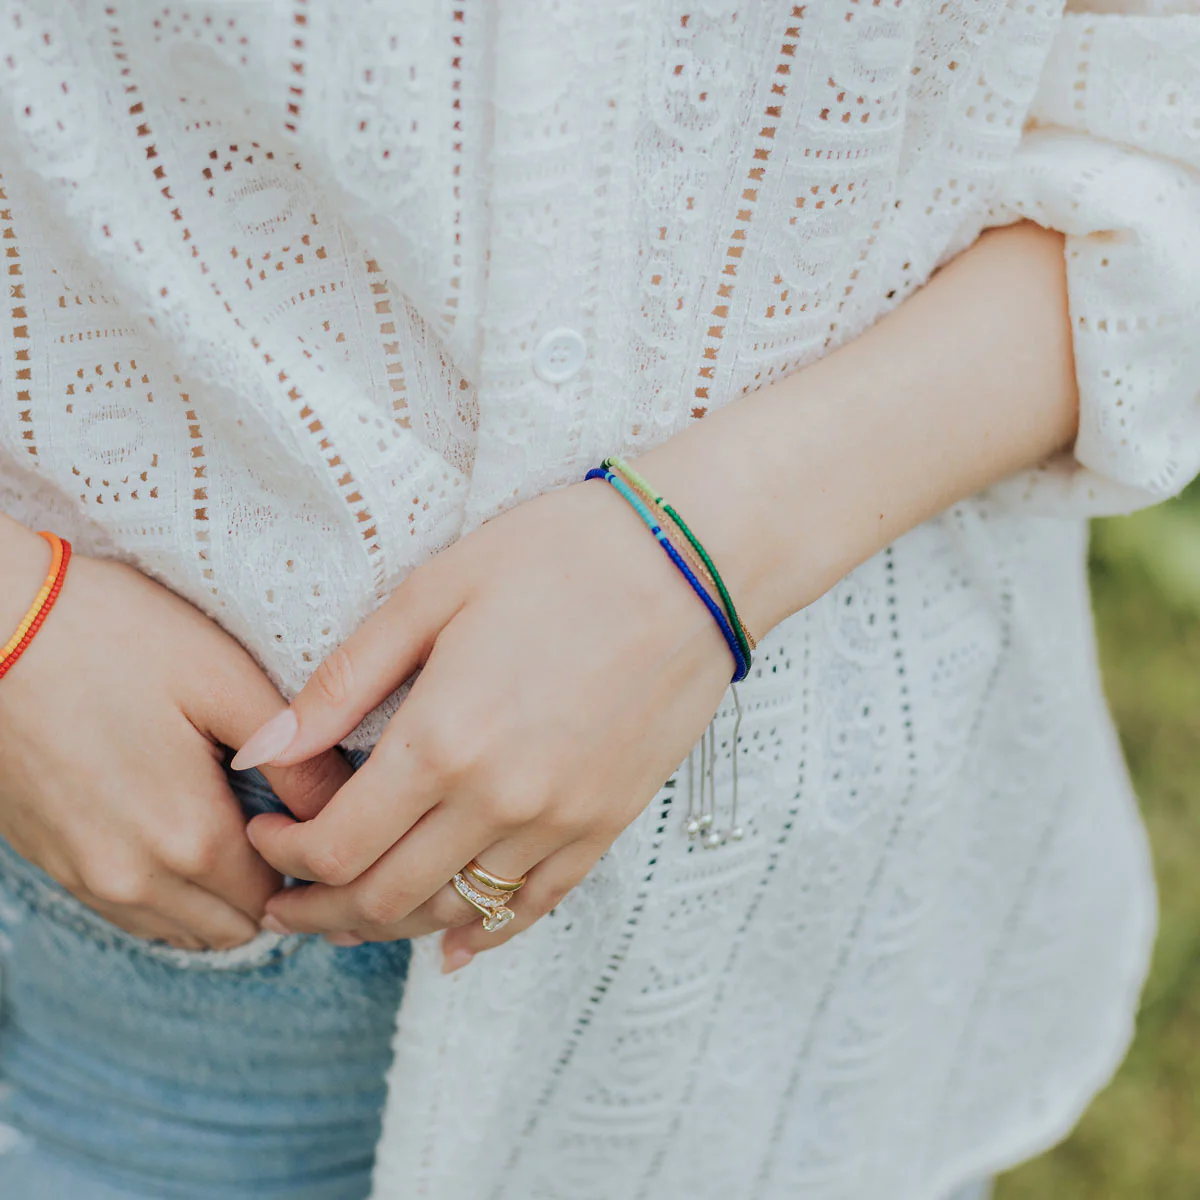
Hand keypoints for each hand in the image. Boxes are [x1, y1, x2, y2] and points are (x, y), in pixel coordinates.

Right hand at [0, 530, 351, 949]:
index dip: (306, 858)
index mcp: (188, 838)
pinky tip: (177, 825)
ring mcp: (83, 877)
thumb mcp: (223, 680)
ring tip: (232, 820)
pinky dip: (165, 891)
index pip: (277, 894)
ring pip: (178, 928)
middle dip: (267, 884)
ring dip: (216, 895)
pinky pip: (128, 911)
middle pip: (232, 924)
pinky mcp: (49, 861)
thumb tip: (345, 804)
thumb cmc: (113, 637)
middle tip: (281, 817)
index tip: (310, 812)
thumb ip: (294, 755)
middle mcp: (133, 880)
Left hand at [240, 479, 734, 967]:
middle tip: (285, 903)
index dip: (285, 857)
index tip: (266, 838)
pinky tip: (454, 944)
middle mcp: (499, 801)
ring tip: (349, 917)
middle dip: (320, 909)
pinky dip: (485, 933)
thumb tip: (262, 747)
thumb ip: (344, 680)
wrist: (693, 564)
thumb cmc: (560, 556)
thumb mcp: (435, 594)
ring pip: (454, 913)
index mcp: (443, 741)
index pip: (337, 846)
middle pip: (385, 897)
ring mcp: (560, 821)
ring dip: (389, 926)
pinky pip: (536, 906)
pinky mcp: (608, 822)